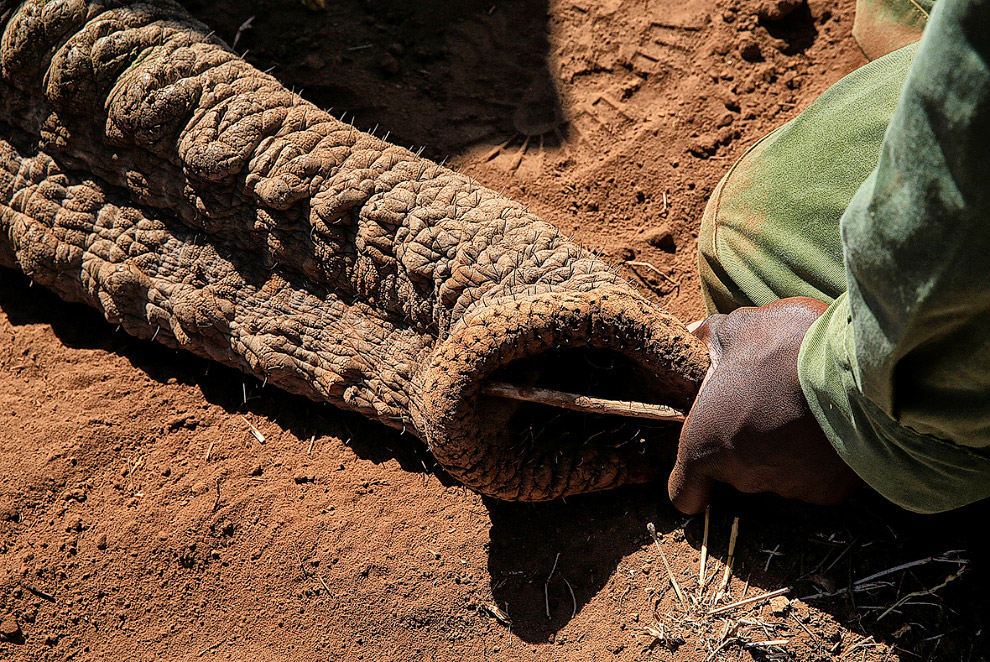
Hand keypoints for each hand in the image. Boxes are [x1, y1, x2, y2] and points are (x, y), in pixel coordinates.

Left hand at [668, 297, 861, 513]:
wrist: (855, 367)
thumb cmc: (784, 346)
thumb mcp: (738, 328)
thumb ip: (711, 338)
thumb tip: (695, 334)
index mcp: (705, 444)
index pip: (685, 493)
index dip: (694, 482)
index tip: (707, 465)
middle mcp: (742, 476)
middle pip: (737, 474)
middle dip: (747, 445)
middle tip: (766, 406)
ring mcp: (787, 488)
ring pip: (778, 475)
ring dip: (785, 452)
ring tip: (802, 412)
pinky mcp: (828, 491)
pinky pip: (817, 480)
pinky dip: (821, 461)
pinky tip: (829, 428)